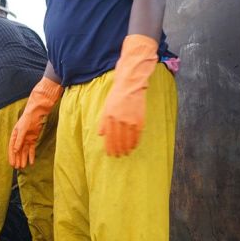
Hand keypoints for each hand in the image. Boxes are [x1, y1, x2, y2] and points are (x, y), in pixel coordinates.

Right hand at [8, 77, 62, 168]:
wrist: (37, 112)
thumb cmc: (28, 118)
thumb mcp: (22, 129)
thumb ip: (19, 140)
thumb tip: (15, 150)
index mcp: (14, 134)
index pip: (12, 147)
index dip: (11, 156)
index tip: (12, 163)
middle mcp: (20, 137)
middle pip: (17, 151)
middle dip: (17, 159)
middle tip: (17, 168)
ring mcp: (27, 138)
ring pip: (24, 151)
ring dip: (23, 158)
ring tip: (23, 167)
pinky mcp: (33, 138)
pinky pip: (31, 149)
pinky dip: (31, 155)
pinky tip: (31, 162)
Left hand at [98, 34, 158, 156]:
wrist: (130, 84)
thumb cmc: (117, 95)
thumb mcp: (106, 107)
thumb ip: (103, 121)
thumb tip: (100, 134)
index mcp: (109, 117)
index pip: (109, 137)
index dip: (110, 147)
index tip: (110, 154)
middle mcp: (118, 120)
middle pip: (118, 140)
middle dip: (118, 149)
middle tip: (118, 156)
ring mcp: (130, 120)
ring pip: (128, 139)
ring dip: (126, 148)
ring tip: (126, 153)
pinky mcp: (139, 118)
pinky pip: (137, 134)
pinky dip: (135, 141)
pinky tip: (134, 146)